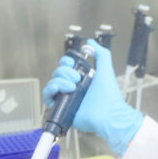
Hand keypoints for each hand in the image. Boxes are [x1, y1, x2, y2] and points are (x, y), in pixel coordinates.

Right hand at [43, 40, 143, 154]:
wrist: (108, 114)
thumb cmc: (109, 95)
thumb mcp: (106, 69)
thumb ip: (101, 54)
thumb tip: (91, 43)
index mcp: (82, 79)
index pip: (66, 66)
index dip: (65, 63)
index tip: (72, 63)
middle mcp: (73, 88)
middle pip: (58, 73)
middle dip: (64, 72)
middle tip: (77, 78)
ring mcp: (67, 97)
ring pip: (52, 83)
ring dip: (59, 81)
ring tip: (71, 87)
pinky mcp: (62, 108)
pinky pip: (48, 97)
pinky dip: (49, 90)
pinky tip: (57, 88)